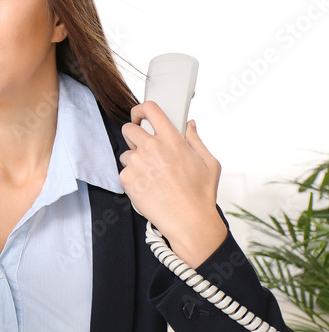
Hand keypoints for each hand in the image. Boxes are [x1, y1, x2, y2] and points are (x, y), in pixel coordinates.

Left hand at [118, 101, 225, 267]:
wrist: (189, 222)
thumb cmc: (201, 194)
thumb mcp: (208, 163)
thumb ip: (195, 139)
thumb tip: (190, 124)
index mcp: (172, 140)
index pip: (150, 109)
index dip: (141, 110)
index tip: (140, 116)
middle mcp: (152, 148)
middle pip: (128, 129)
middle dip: (134, 136)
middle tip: (143, 148)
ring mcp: (137, 163)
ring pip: (126, 153)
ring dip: (135, 161)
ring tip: (153, 176)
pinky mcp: (127, 179)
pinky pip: (124, 171)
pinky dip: (133, 178)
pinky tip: (148, 187)